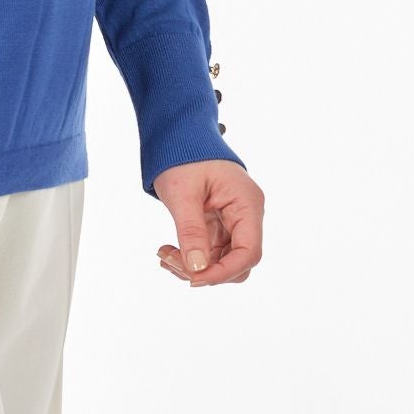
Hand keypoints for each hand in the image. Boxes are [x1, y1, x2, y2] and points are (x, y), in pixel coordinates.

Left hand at [152, 160, 262, 287]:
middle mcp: (246, 213)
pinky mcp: (220, 222)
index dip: (224, 272)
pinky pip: (212, 250)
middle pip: (238, 260)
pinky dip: (191, 256)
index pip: (248, 251)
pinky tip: (169, 253)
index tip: (194, 279)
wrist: (177, 134)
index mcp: (246, 202)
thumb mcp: (182, 193)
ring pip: (223, 259)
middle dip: (206, 270)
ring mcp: (234, 219)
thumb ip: (191, 232)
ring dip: (195, 265)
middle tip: (170, 262)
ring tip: (164, 255)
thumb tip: (197, 270)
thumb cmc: (183, 154)